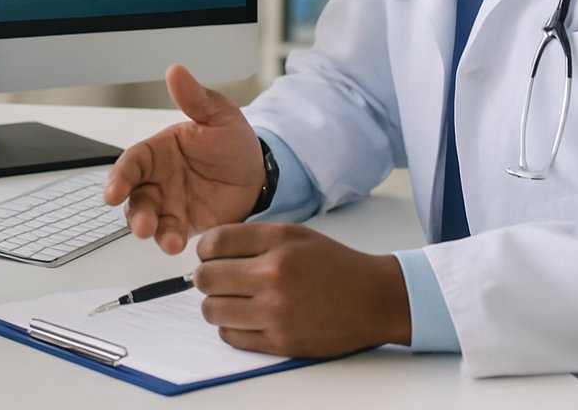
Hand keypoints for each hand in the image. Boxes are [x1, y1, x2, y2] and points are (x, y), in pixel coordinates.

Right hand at [103, 64, 263, 252]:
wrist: (258, 174)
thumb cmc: (232, 142)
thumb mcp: (218, 115)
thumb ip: (195, 99)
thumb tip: (176, 71)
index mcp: (158, 152)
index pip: (131, 163)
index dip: (120, 178)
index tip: (113, 193)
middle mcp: (157, 180)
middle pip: (135, 197)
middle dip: (135, 213)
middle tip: (142, 226)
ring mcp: (169, 204)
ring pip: (149, 219)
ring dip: (152, 231)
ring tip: (167, 240)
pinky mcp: (185, 224)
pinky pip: (172, 234)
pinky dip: (172, 241)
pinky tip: (179, 245)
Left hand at [193, 222, 410, 357]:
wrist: (373, 298)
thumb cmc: (333, 264)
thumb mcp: (294, 234)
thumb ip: (252, 238)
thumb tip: (209, 250)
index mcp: (276, 242)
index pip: (213, 243)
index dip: (204, 250)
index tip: (210, 256)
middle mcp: (273, 275)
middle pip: (205, 278)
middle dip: (205, 278)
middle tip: (217, 280)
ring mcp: (276, 311)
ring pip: (212, 310)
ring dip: (215, 305)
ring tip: (232, 300)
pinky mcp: (280, 342)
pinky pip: (231, 336)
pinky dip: (231, 327)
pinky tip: (246, 318)